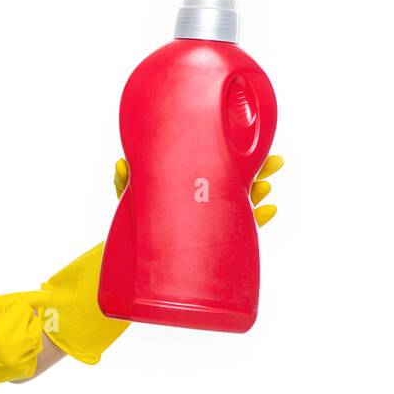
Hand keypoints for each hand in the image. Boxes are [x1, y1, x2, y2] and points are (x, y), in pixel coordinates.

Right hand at [0, 290, 49, 390]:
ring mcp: (20, 364)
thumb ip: (20, 299)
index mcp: (5, 333)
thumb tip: (49, 296)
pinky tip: (10, 348)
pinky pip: (35, 353)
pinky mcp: (23, 373)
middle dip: (22, 320)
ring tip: (7, 336)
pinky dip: (26, 348)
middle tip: (4, 325)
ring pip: (37, 338)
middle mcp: (16, 351)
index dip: (10, 310)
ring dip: (26, 333)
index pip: (24, 309)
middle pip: (36, 323)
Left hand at [113, 154, 284, 225]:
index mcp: (191, 183)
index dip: (234, 153)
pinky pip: (241, 230)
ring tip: (267, 188)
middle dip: (258, 170)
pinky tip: (270, 211)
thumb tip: (120, 165)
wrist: (135, 250)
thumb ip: (127, 182)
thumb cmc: (137, 216)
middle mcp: (205, 199)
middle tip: (273, 162)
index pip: (216, 165)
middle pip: (236, 181)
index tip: (252, 142)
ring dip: (259, 194)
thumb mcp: (131, 196)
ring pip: (242, 203)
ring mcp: (212, 218)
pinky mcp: (215, 240)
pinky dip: (259, 219)